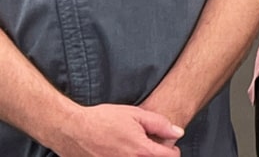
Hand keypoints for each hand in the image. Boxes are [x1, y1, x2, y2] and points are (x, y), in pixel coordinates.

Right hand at [46, 103, 181, 156]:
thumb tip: (178, 133)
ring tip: (135, 149)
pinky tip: (122, 151)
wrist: (72, 129)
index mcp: (141, 150)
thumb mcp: (136, 114)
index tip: (169, 146)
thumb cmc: (103, 120)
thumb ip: (160, 124)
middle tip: (153, 148)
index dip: (173, 151)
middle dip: (157, 155)